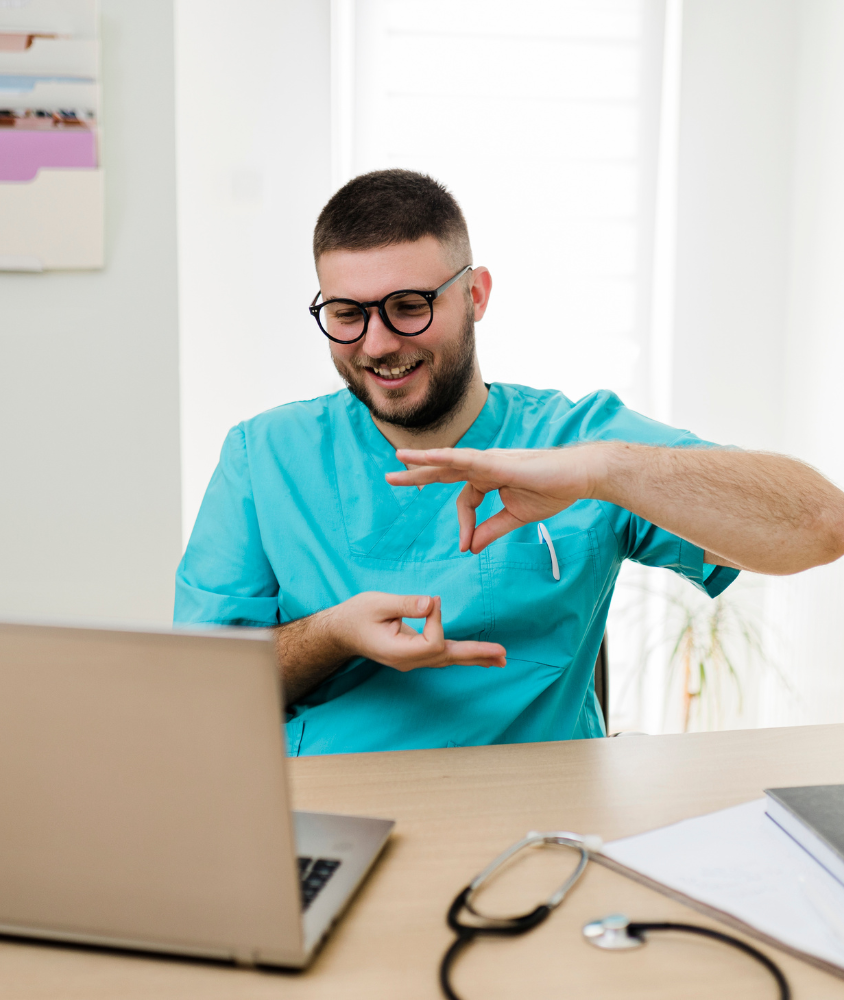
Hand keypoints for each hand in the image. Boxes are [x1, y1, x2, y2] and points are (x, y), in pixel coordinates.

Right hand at [331, 592, 505, 670]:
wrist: (340, 631)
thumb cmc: (356, 615)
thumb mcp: (377, 604)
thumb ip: (405, 604)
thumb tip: (432, 602)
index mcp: (399, 651)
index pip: (432, 640)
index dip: (437, 619)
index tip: (429, 601)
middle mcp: (409, 661)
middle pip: (448, 658)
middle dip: (477, 654)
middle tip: (503, 655)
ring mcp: (412, 661)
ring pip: (448, 660)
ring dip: (475, 657)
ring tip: (500, 659)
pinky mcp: (414, 654)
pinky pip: (442, 656)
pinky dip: (462, 654)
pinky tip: (478, 657)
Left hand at [386, 446, 602, 552]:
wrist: (579, 478)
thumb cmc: (553, 491)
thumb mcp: (516, 517)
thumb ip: (491, 530)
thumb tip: (470, 547)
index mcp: (489, 479)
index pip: (465, 501)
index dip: (463, 526)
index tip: (466, 547)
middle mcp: (486, 466)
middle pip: (444, 470)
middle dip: (417, 475)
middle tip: (390, 478)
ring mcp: (491, 461)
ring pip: (449, 461)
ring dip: (422, 461)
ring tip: (399, 461)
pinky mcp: (498, 462)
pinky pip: (465, 459)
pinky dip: (445, 458)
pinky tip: (427, 457)